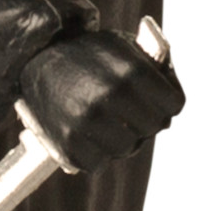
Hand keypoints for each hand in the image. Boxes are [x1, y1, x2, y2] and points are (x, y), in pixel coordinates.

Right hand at [19, 19, 183, 169]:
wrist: (35, 57)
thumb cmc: (88, 53)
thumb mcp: (124, 46)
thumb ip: (155, 68)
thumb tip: (173, 104)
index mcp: (132, 71)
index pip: (174, 104)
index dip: (166, 101)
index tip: (154, 100)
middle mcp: (111, 97)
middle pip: (153, 128)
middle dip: (145, 120)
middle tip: (129, 112)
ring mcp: (87, 123)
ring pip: (128, 148)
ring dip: (122, 139)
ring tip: (107, 123)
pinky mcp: (67, 144)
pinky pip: (98, 163)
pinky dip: (95, 153)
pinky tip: (88, 134)